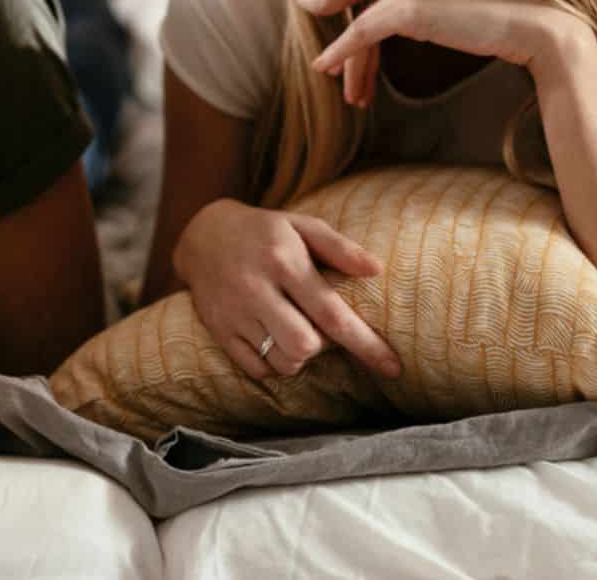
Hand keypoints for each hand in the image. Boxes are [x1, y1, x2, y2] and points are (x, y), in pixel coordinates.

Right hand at [174, 198, 402, 379]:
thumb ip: (340, 248)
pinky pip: (257, 369)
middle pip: (304, 345)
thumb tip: (378, 270)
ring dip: (299, 355)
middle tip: (319, 328)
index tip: (393, 367)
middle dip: (323, 347)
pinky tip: (274, 337)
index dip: (366, 344)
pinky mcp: (218, 330)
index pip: (331, 313)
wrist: (203, 235)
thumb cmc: (265, 232)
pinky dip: (274, 363)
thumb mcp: (302, 226)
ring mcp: (234, 312)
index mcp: (283, 260)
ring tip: (295, 329)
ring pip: (282, 361)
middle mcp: (256, 288)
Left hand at [312, 0, 590, 102]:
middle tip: (354, 92)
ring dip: (352, 65)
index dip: (361, 36)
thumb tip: (388, 26)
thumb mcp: (451, 7)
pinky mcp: (402, 7)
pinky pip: (360, 34)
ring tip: (355, 98)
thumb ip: (421, 7)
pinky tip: (325, 69)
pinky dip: (340, 53)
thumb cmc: (501, 21)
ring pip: (360, 27)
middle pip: (363, 12)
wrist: (536, 25)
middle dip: (356, 56)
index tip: (361, 69)